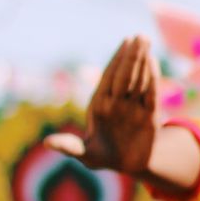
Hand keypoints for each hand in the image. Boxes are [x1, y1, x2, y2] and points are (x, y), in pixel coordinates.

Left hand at [46, 36, 159, 174]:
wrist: (126, 165)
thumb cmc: (101, 155)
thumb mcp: (84, 154)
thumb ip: (68, 146)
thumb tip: (46, 143)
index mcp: (100, 104)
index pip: (110, 77)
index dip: (117, 60)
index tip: (125, 42)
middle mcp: (118, 101)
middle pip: (126, 75)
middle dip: (132, 56)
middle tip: (140, 36)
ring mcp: (134, 106)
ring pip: (139, 80)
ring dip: (143, 62)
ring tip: (147, 41)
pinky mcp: (149, 115)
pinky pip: (151, 94)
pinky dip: (152, 79)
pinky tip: (153, 62)